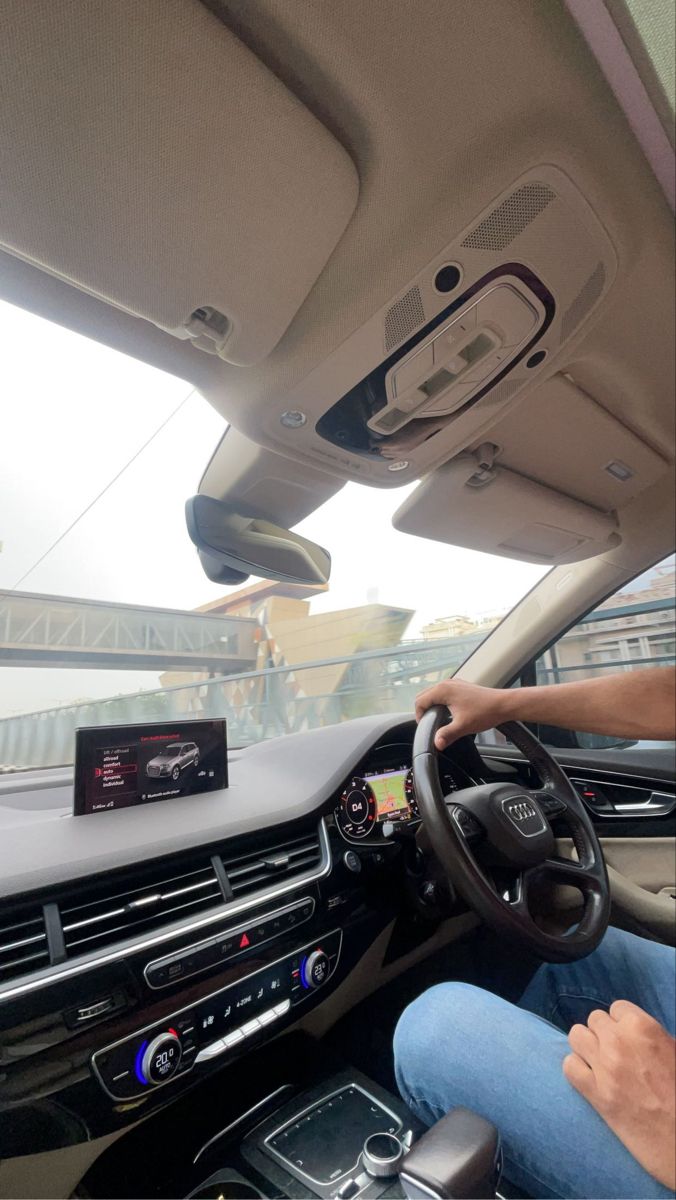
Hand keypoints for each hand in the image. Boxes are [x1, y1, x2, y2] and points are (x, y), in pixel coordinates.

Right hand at [415, 679, 508, 748]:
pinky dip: (441, 702)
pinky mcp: (461, 687)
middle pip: (424, 695)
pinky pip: (443, 692)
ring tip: (438, 720)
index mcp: (443, 690)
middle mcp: (446, 683)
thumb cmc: (485, 712)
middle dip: (423, 710)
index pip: (420, 702)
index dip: (419, 716)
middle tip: (429, 725)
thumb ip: (446, 735)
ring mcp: (454, 683)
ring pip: (433, 693)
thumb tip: (436, 744)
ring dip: (432, 706)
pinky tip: (449, 713)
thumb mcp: (462, 726)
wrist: (503, 704)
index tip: (425, 728)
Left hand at [564, 1000, 675, 1188]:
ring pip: (576, 1036)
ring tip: (598, 1061)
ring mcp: (604, 1066)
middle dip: (603, 1034)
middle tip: (613, 1052)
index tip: (627, 1038)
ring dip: (586, 1047)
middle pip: (594, 1020)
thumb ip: (648, 1036)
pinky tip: (589, 1079)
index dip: (621, 1024)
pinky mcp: (594, 1093)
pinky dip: (576, 1070)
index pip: (616, 1008)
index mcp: (643, 1027)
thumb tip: (630, 1030)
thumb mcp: (672, 1051)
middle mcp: (619, 1041)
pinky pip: (569, 1066)